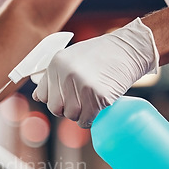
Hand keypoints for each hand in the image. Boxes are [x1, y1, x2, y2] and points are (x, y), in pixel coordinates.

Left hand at [32, 18, 158, 127]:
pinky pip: (86, 120)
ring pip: (70, 116)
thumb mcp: (71, 57)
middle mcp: (66, 74)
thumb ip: (54, 76)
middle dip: (66, 109)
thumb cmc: (101, 54)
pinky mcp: (98, 96)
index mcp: (56, 63)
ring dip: (80, 114)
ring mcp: (82, 85)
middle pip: (55, 109)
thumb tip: (37, 96)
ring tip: (90, 101)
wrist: (131, 48)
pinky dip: (90, 119)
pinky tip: (96, 108)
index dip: (54, 99)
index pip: (42, 96)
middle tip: (80, 101)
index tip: (65, 97)